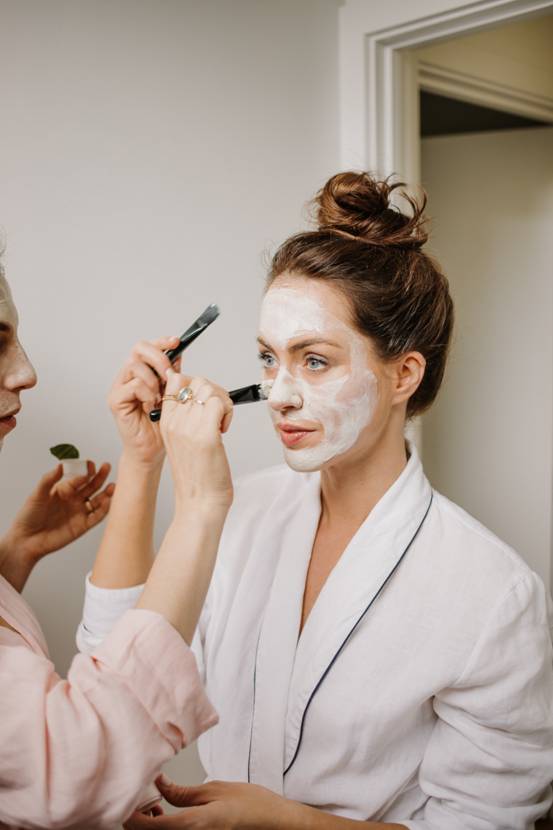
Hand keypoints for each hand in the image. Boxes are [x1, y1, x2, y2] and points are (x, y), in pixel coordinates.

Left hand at [1, 461, 113, 566]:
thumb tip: (61, 464)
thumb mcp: (37, 494)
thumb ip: (48, 479)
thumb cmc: (29, 516)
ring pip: (98, 501)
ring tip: (113, 485)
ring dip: (107, 493)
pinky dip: (104, 509)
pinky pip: (97, 516)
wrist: (26, 539)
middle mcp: (74, 500)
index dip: (85, 471)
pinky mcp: (83, 526)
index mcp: (64, 490)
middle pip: (91, 486)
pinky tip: (108, 501)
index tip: (90, 465)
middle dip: (100, 477)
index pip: (79, 478)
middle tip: (107, 466)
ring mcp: (79, 512)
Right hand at [109, 336, 180, 466]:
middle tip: (169, 373)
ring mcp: (119, 387)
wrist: (152, 450)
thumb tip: (178, 353)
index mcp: (141, 372)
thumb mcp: (172, 394)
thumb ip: (172, 374)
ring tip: (160, 397)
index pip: (147, 347)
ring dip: (154, 380)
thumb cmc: (161, 425)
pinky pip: (133, 385)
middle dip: (158, 357)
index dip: (161, 342)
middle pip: (138, 349)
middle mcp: (127, 376)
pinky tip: (151, 406)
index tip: (176, 342)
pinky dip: (147, 393)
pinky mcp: (115, 400)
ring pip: (135, 366)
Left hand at [124, 777, 305, 828]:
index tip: (125, 795)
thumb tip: (158, 785)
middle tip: (140, 794)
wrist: (274, 823)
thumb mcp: (215, 790)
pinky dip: (164, 827)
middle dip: (138, 818)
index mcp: (193, 826)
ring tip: (154, 803)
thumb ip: (183, 792)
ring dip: (149, 824)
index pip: (147, 826)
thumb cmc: (252, 805)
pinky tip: (167, 812)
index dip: (129, 813)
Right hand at [160, 369, 233, 511]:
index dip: (196, 387)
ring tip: (221, 423)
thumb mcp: (183, 442)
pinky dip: (228, 412)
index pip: (176, 381)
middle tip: (218, 415)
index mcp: (166, 422)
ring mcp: (188, 428)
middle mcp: (174, 422)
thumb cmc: (198, 475)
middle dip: (214, 393)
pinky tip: (224, 430)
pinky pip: (219, 404)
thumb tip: (201, 395)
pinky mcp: (205, 435)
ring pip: (209, 389)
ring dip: (222, 402)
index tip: (206, 405)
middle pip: (197, 381)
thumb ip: (186, 418)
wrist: (200, 503)